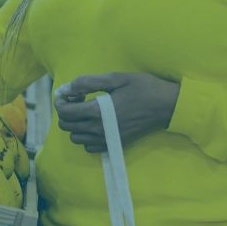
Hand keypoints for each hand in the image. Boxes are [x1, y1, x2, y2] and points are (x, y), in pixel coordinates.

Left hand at [54, 73, 179, 151]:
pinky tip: (95, 124)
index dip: (60, 102)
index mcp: (97, 111)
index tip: (66, 93)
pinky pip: (89, 147)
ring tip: (86, 111)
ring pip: (76, 138)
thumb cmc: (142, 88)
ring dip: (75, 125)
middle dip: (66, 112)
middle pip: (66, 126)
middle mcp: (99, 129)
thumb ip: (87, 82)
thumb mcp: (115, 78)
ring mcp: (107, 140)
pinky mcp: (114, 144)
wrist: (166, 106)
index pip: (65, 112)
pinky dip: (86, 137)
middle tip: (78, 99)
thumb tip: (65, 88)